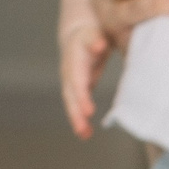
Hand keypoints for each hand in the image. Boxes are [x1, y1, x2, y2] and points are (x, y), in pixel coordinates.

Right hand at [59, 23, 110, 137]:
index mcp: (74, 60)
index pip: (77, 81)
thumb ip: (96, 40)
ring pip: (71, 103)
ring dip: (76, 120)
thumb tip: (100, 45)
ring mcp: (70, 82)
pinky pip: (76, 106)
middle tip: (83, 130)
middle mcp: (69, 73)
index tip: (89, 111)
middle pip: (70, 95)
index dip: (81, 96)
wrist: (78, 35)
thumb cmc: (91, 34)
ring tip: (85, 135)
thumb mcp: (94, 33)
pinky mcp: (75, 90)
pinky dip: (80, 120)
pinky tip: (86, 133)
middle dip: (76, 113)